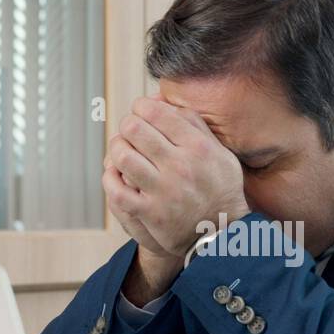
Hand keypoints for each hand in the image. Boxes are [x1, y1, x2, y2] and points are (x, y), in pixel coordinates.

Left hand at [104, 96, 250, 256]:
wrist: (223, 233)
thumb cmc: (220, 188)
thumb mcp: (220, 152)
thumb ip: (194, 124)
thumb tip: (162, 100)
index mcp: (197, 147)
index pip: (155, 112)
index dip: (141, 107)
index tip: (141, 112)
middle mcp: (180, 166)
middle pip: (134, 129)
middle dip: (127, 125)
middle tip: (129, 130)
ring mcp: (164, 191)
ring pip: (122, 156)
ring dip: (116, 148)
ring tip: (121, 150)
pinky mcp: (151, 213)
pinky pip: (116, 190)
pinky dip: (110, 178)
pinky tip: (115, 174)